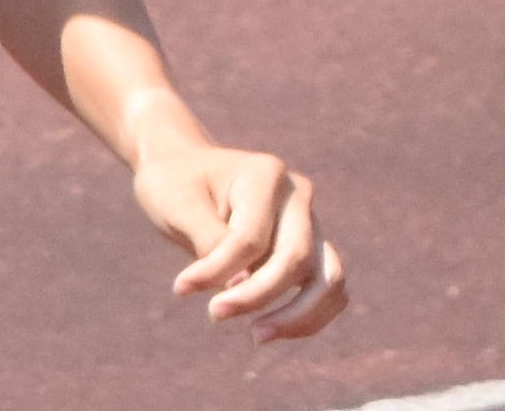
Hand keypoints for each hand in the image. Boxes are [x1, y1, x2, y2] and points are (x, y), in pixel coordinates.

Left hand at [130, 124, 350, 343]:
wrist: (186, 168)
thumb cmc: (176, 184)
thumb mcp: (179, 205)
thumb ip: (209, 241)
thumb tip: (236, 286)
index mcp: (266, 175)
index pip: (251, 238)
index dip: (216, 271)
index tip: (180, 288)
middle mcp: (297, 195)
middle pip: (295, 257)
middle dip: (257, 296)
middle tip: (214, 315)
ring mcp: (309, 220)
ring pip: (328, 277)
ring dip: (299, 315)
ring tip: (257, 336)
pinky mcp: (309, 246)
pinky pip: (327, 287)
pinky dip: (311, 315)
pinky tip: (273, 329)